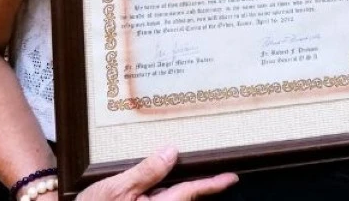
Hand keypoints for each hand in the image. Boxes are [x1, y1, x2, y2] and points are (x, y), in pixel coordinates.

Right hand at [79, 146, 237, 200]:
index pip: (190, 192)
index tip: (232, 177)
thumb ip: (146, 171)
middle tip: (210, 169)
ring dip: (174, 186)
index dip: (212, 184)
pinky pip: (158, 199)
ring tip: (175, 168)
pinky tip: (153, 180)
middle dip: (193, 184)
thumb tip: (171, 152)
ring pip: (170, 198)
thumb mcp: (116, 188)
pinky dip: (160, 189)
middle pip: (182, 196)